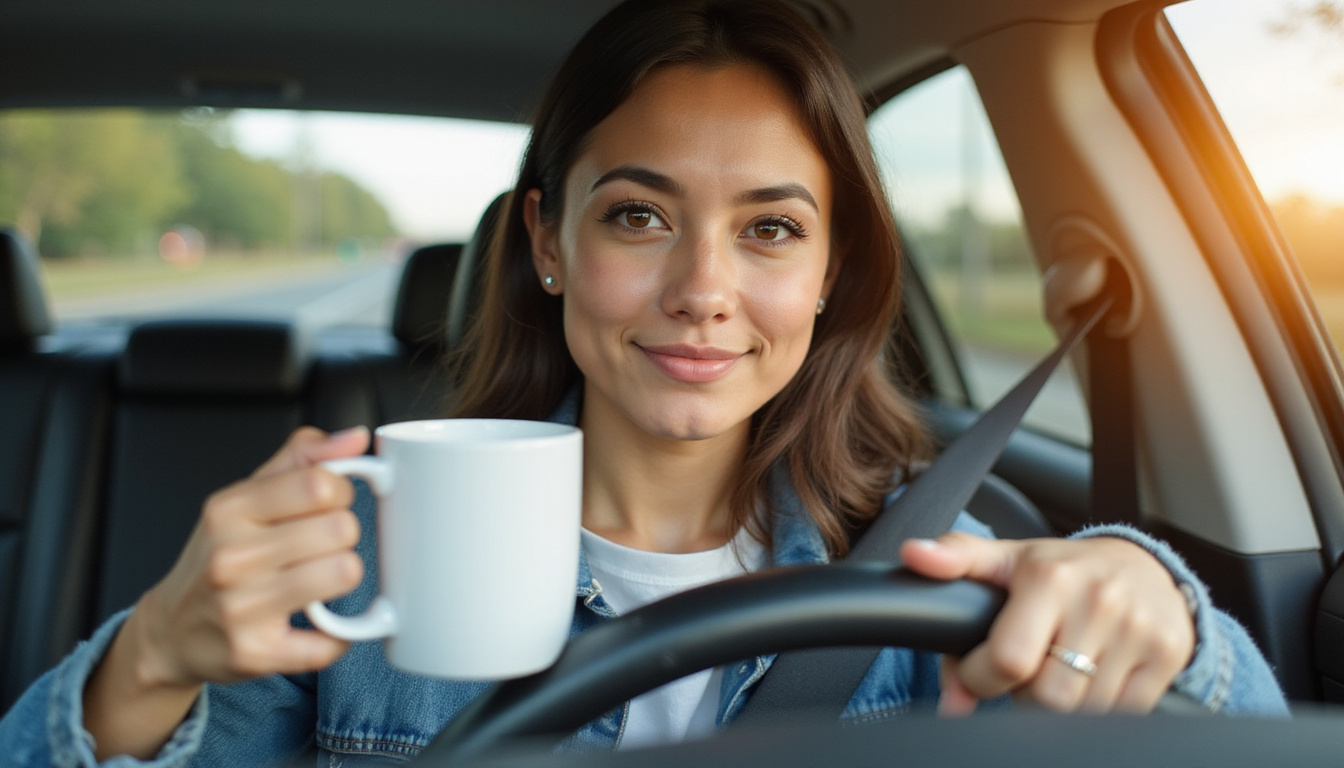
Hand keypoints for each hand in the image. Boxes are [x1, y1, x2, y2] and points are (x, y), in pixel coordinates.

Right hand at [129, 425, 370, 689]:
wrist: (171, 631)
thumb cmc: (219, 556)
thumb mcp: (246, 496)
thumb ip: (302, 459)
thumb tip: (355, 439)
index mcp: (230, 509)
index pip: (319, 484)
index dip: (341, 492)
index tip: (329, 504)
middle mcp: (231, 557)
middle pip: (341, 529)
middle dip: (343, 536)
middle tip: (321, 547)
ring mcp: (242, 608)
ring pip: (345, 574)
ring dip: (344, 577)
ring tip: (320, 580)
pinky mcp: (258, 654)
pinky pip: (334, 640)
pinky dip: (341, 634)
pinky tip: (321, 623)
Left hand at [900, 533, 1194, 714]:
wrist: (1143, 566)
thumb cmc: (1061, 569)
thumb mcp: (1004, 557)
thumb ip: (954, 560)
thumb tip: (912, 556)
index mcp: (1049, 578)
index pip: (1006, 660)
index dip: (979, 678)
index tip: (977, 671)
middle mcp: (1098, 601)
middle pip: (1045, 696)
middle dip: (1021, 693)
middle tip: (1023, 669)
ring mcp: (1138, 631)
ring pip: (1081, 711)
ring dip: (1058, 703)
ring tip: (1057, 668)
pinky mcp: (1167, 656)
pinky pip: (1122, 714)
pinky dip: (1098, 708)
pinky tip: (1090, 677)